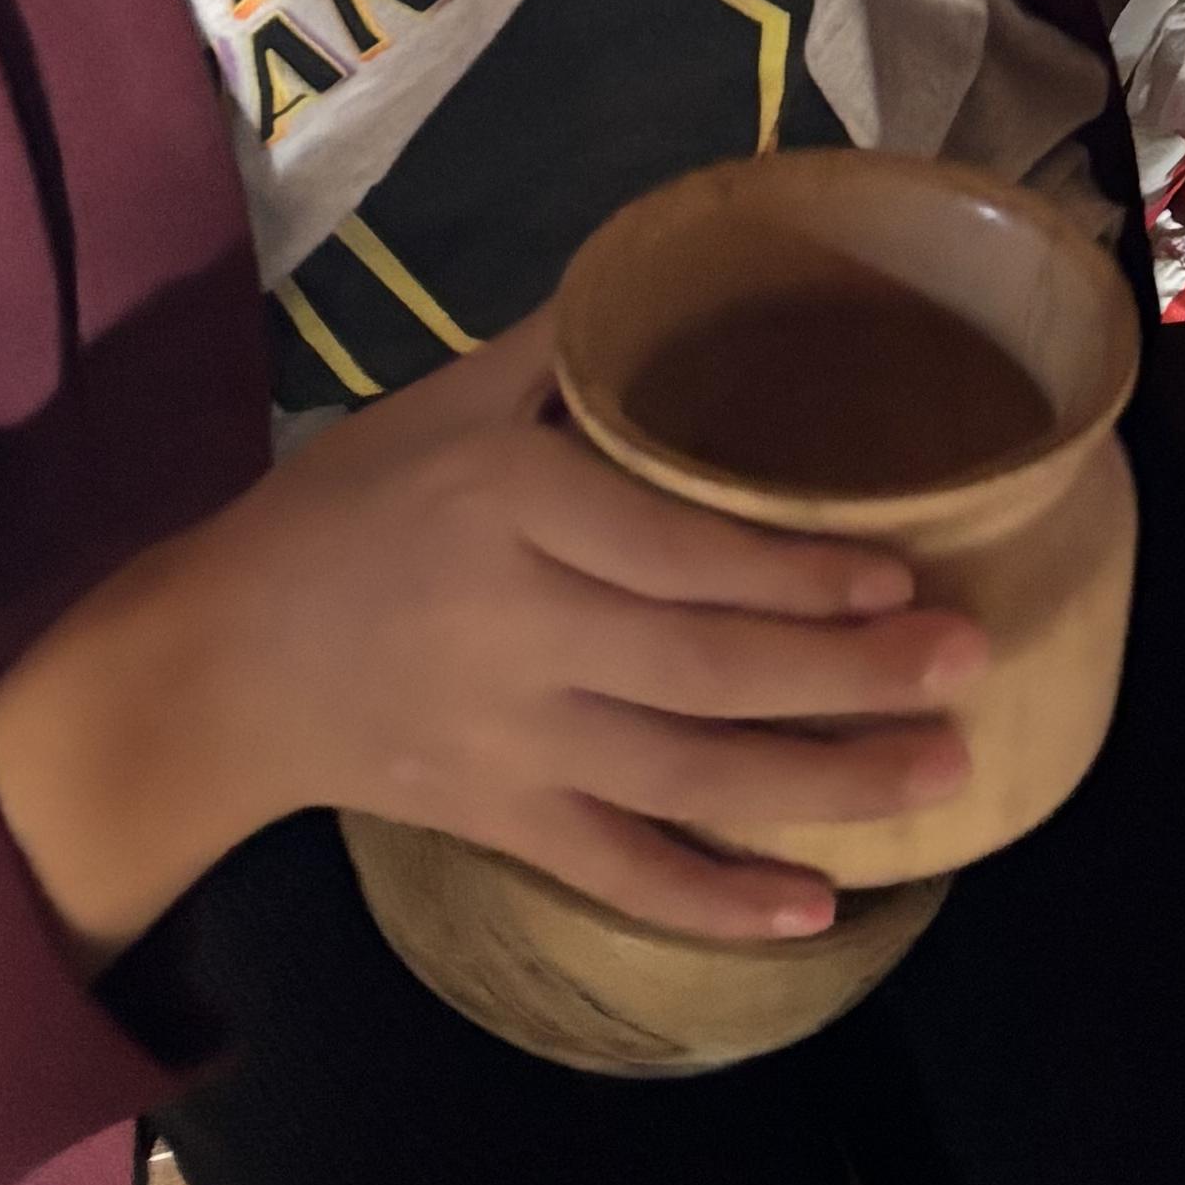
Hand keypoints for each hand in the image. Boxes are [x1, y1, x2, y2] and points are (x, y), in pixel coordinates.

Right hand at [0, 313, 989, 966]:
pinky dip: (713, 900)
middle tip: (968, 664)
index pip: (671, 547)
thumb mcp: (436, 402)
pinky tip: (814, 911)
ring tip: (941, 775)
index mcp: (508, 508)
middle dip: (844, 673)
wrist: (216, 665)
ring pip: (683, 775)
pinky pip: (617, 871)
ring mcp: (509, 742)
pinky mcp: (497, 824)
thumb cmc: (345, 510)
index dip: (789, 569)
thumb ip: (556, 350)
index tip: (902, 571)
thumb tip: (671, 273)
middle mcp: (516, 629)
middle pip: (702, 665)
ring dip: (819, 784)